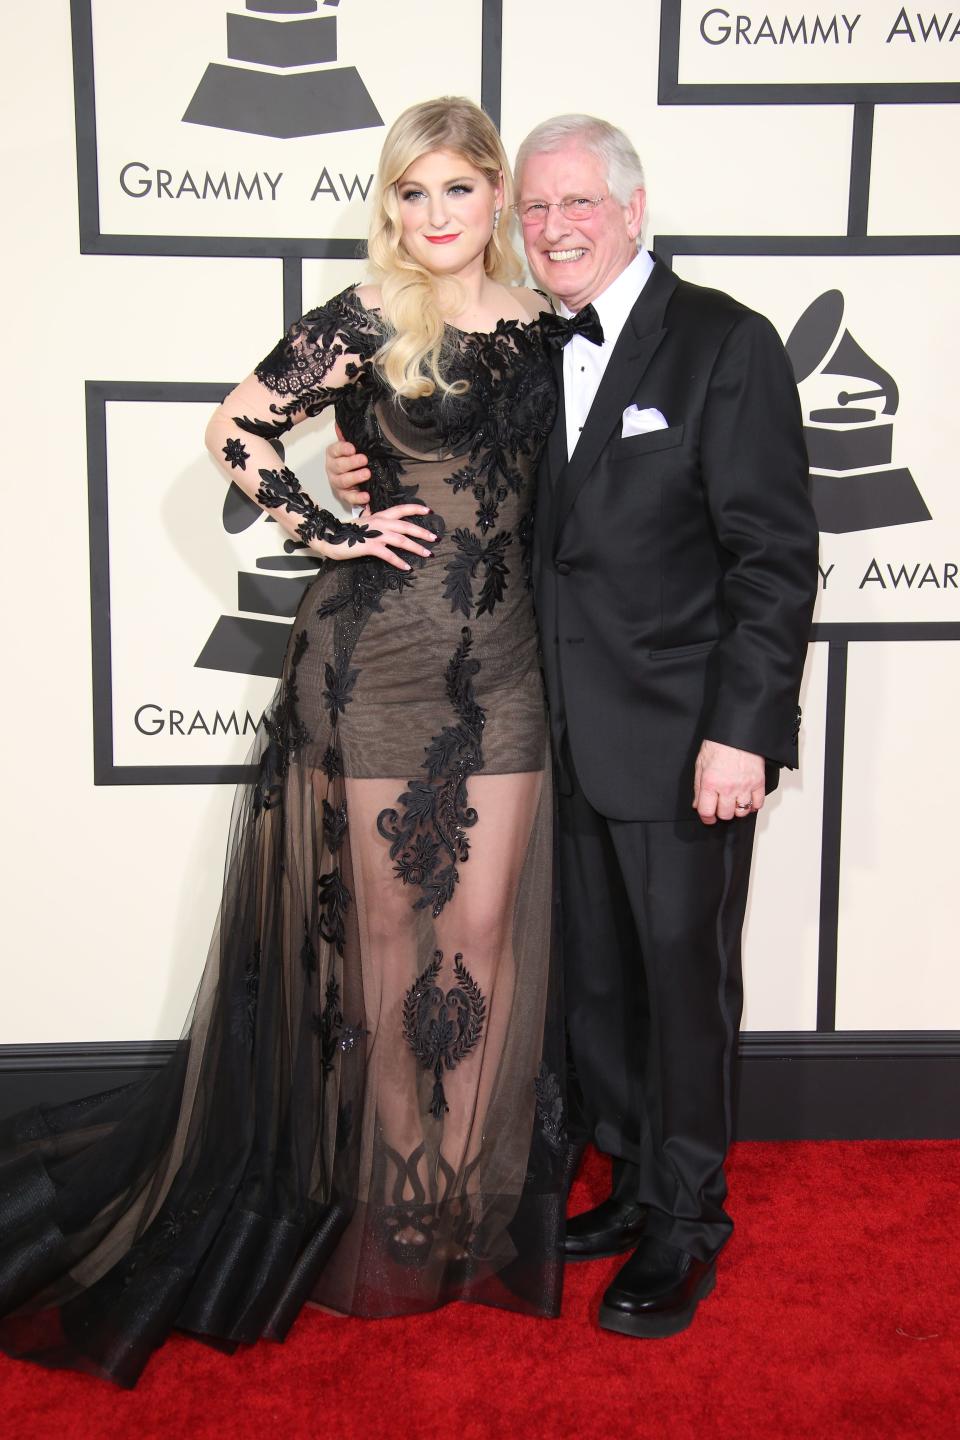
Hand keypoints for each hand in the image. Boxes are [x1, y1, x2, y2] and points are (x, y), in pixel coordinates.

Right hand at [319, 504, 433, 570]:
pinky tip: (407, 567)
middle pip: (406, 525)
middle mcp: (380, 523)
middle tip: (435, 538)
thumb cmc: (345, 531)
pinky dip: (399, 561)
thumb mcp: (360, 521)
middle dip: (423, 532)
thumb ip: (368, 515)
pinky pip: (388, 554)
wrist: (329, 537)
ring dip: (417, 547)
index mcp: (379, 516)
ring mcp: (376, 534)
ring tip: (428, 554)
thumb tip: (369, 507)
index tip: (429, 511)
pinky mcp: (370, 546)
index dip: (416, 509)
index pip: (401, 509)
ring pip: (401, 540)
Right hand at [327, 428, 370, 509]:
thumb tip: (343, 423)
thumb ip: (350, 436)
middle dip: (351, 463)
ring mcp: (337, 483)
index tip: (352, 448)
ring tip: (367, 473)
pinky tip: (366, 497)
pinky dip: (358, 498)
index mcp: (333, 454)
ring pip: (343, 481)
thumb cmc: (352, 460)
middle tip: (364, 459)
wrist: (353, 479)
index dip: (343, 449)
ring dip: (355, 478)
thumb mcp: (352, 448)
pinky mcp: (344, 496)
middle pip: (339, 466)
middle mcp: (332, 469)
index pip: (335, 450)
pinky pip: (349, 498)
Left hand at [692, 739, 764, 824]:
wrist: (736, 732)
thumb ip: (698, 788)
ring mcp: (744, 786)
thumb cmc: (717, 745)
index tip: (708, 818)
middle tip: (721, 806)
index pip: (707, 812)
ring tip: (734, 802)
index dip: (706, 818)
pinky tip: (747, 799)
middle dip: (721, 813)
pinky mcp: (758, 782)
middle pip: (725, 814)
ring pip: (742, 812)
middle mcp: (727, 787)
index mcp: (710, 783)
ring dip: (737, 810)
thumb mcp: (700, 765)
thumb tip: (697, 805)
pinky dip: (753, 805)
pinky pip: (758, 803)